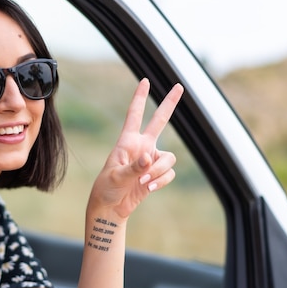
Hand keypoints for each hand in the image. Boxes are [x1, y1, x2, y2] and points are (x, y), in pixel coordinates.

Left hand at [88, 78, 182, 219]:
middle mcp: (141, 146)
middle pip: (159, 121)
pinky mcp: (156, 174)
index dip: (139, 97)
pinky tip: (146, 187)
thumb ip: (134, 167)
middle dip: (169, 104)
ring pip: (169, 158)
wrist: (111, 207)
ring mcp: (150, 160)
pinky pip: (168, 173)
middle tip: (179, 86)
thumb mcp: (116, 177)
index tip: (145, 80)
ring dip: (158, 171)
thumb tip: (149, 158)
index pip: (134, 115)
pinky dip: (160, 181)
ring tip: (143, 182)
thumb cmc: (107, 188)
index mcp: (127, 142)